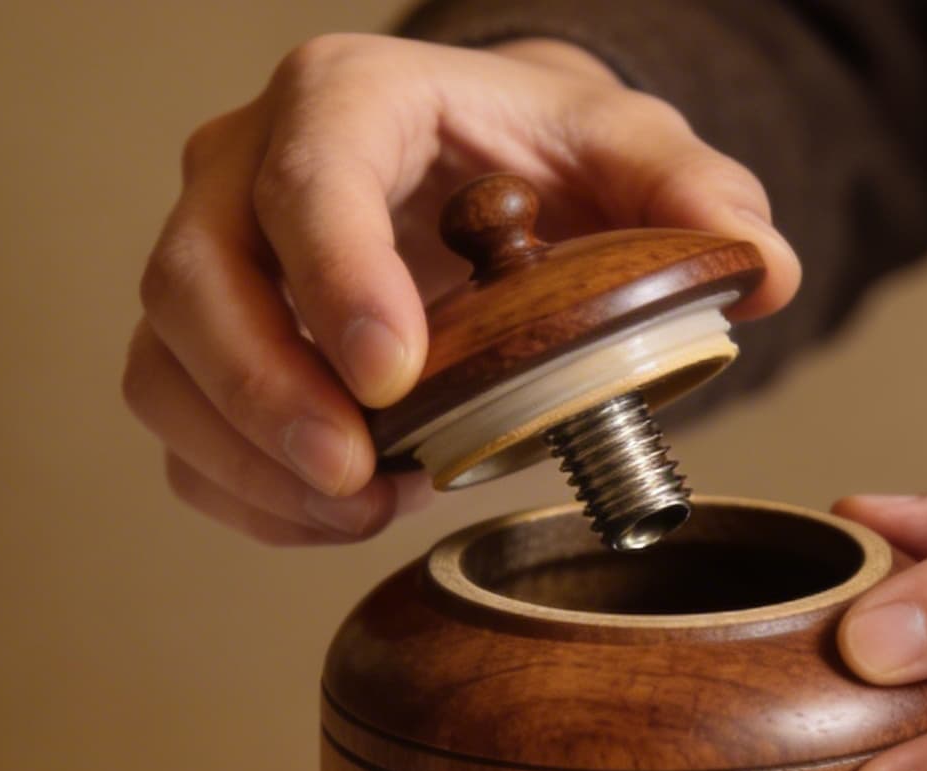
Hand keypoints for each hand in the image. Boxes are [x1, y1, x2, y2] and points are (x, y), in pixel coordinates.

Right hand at [123, 35, 799, 544]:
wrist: (476, 175)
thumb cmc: (534, 155)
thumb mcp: (630, 151)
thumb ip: (697, 196)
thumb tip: (764, 269)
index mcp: (347, 99)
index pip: (306, 176)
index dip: (336, 279)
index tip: (394, 375)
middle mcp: (243, 169)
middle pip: (192, 277)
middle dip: (263, 394)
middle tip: (356, 475)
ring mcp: (209, 262)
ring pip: (162, 367)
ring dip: (251, 460)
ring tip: (363, 504)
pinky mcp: (201, 351)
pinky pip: (181, 439)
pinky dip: (248, 497)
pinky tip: (339, 515)